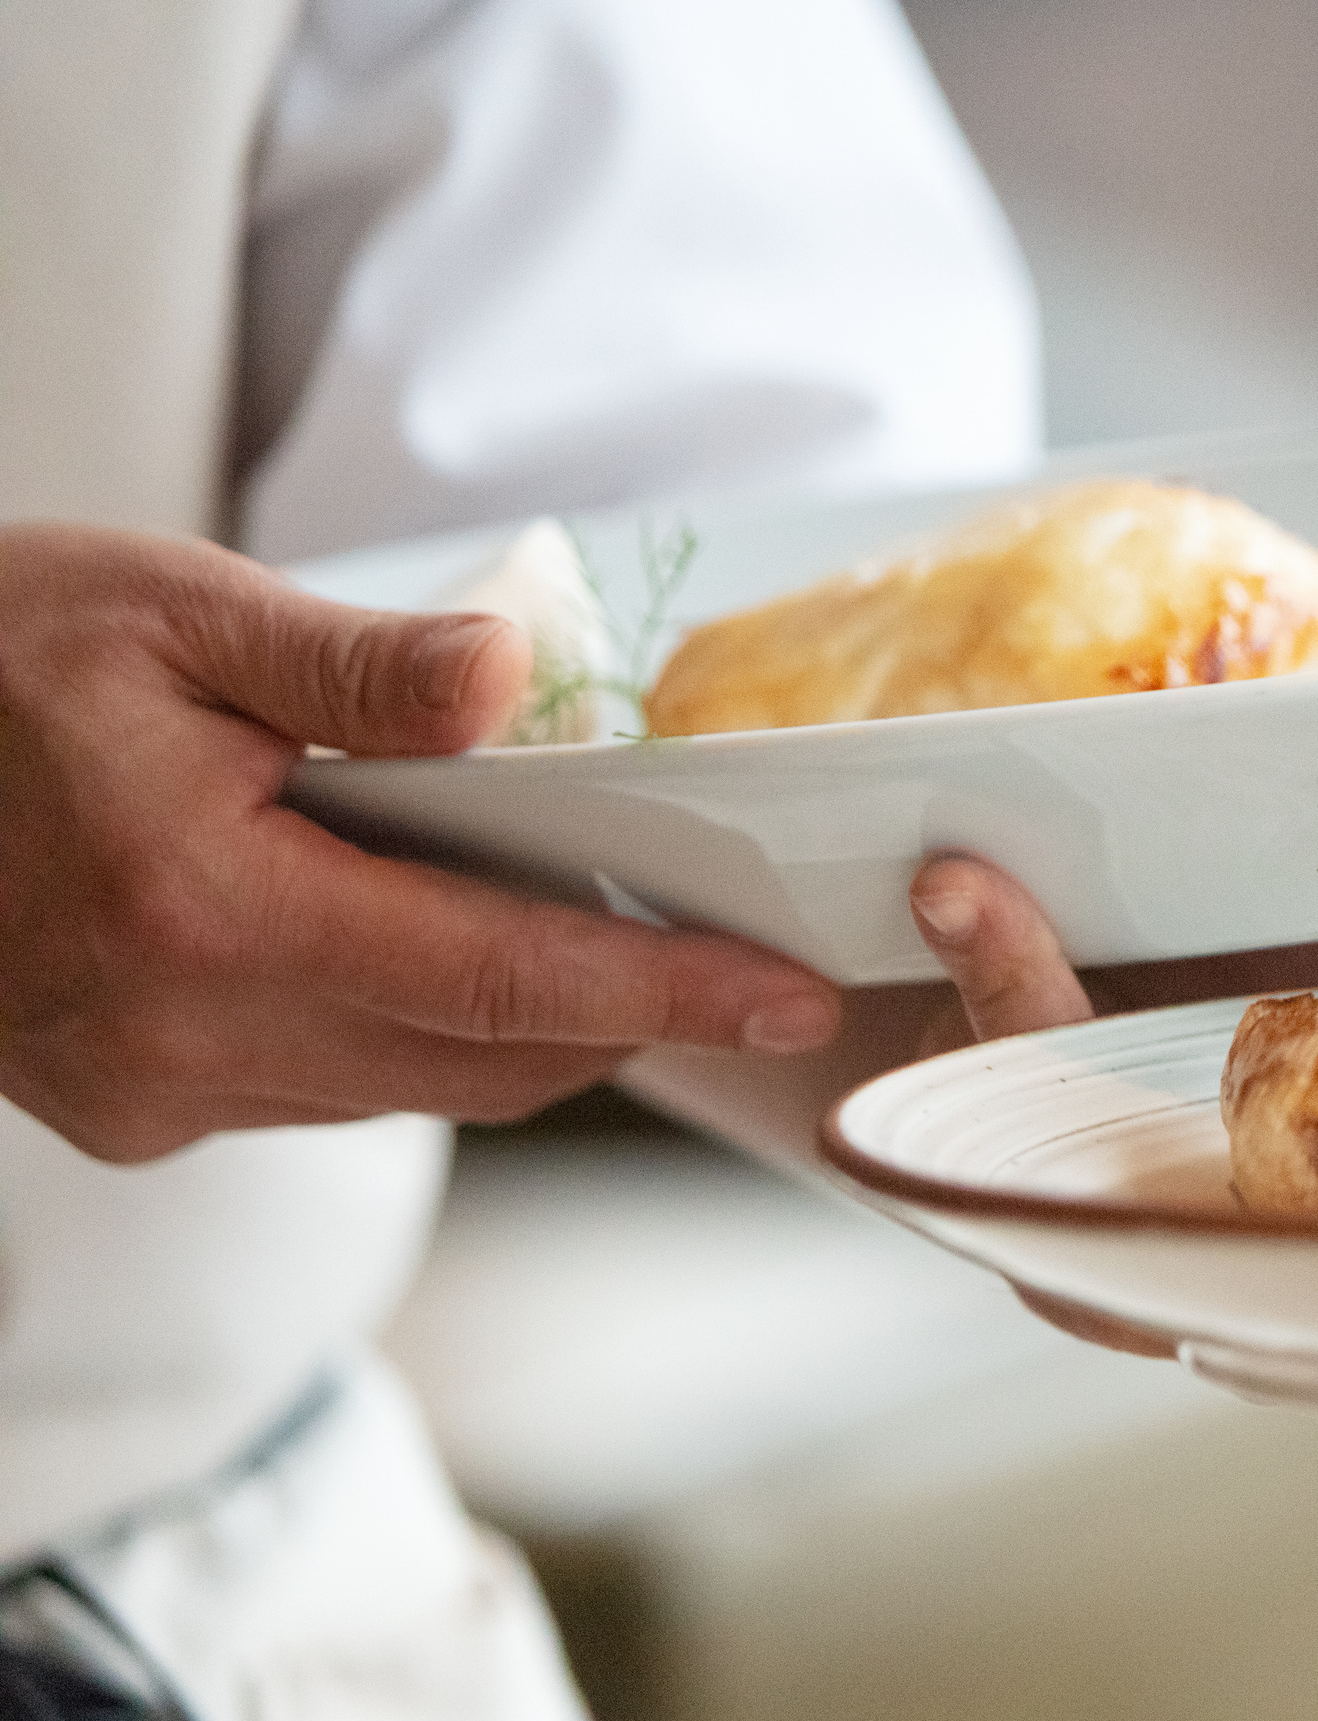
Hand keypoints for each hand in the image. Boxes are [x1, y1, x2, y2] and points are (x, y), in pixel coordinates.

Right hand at [0, 524, 842, 1160]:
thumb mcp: (167, 612)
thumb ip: (353, 666)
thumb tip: (511, 680)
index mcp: (208, 912)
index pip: (503, 981)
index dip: (668, 992)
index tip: (792, 995)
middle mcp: (183, 1036)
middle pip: (483, 1059)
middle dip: (620, 1010)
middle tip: (729, 945)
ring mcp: (146, 1091)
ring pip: (413, 1087)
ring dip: (518, 1023)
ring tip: (596, 926)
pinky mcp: (123, 1109)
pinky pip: (327, 1088)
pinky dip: (411, 1028)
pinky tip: (432, 938)